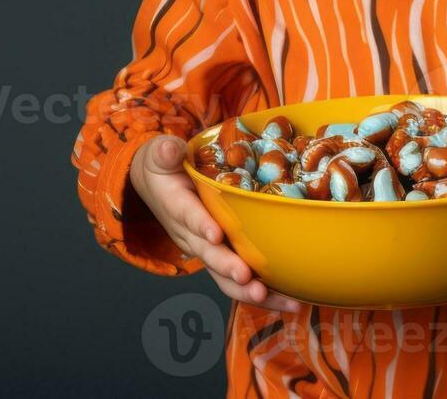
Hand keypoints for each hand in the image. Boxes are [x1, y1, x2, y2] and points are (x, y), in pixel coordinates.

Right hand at [129, 134, 303, 313]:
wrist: (156, 188)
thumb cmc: (164, 168)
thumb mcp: (159, 155)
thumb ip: (164, 152)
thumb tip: (169, 146)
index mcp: (176, 206)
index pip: (187, 215)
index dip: (201, 225)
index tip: (215, 235)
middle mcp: (190, 234)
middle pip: (209, 255)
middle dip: (228, 268)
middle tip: (247, 278)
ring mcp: (206, 248)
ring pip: (225, 276)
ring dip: (248, 290)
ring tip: (273, 299)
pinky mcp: (222, 255)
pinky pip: (240, 277)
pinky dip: (264, 292)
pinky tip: (290, 300)